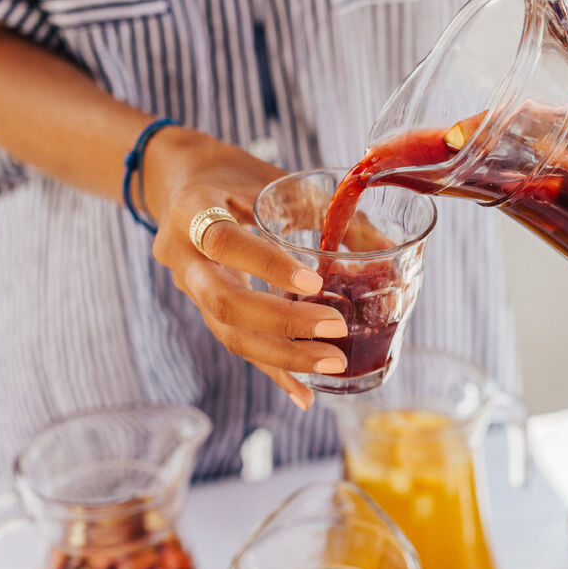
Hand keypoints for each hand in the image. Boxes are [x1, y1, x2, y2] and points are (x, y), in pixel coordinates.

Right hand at [143, 127, 350, 409]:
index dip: (267, 265)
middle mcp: (181, 255)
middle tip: (336, 328)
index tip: (315, 282)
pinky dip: (273, 370)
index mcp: (192, 209)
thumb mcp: (272, 179)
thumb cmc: (233, 175)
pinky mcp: (203, 311)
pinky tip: (304, 393)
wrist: (178, 183)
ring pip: (228, 333)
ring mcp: (187, 288)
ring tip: (333, 363)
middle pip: (223, 301)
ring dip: (282, 355)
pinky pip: (237, 344)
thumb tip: (388, 247)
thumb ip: (323, 210)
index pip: (224, 242)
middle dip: (282, 322)